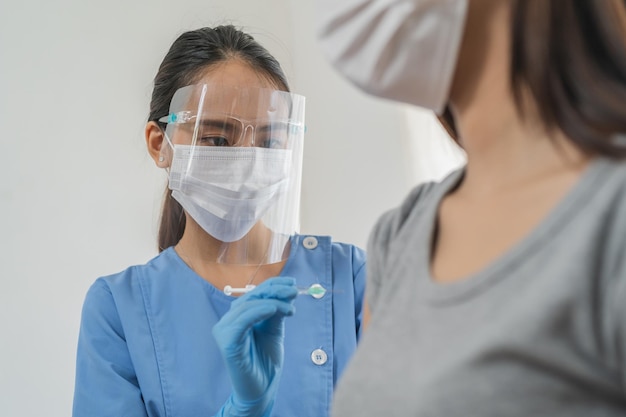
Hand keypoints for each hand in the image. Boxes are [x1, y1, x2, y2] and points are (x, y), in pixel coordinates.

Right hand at [213, 277, 297, 416]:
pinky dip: (258, 311)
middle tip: (294, 291)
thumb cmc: (266, 361)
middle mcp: (228, 322)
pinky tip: (274, 309)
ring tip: (290, 308)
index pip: (254, 294)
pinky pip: (242, 320)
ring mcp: (224, 331)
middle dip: (274, 291)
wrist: (262, 389)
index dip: (272, 285)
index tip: (293, 282)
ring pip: (248, 306)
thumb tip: (287, 291)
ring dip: (272, 302)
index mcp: (238, 317)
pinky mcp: (227, 342)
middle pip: (251, 297)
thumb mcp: (274, 330)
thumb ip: (277, 312)